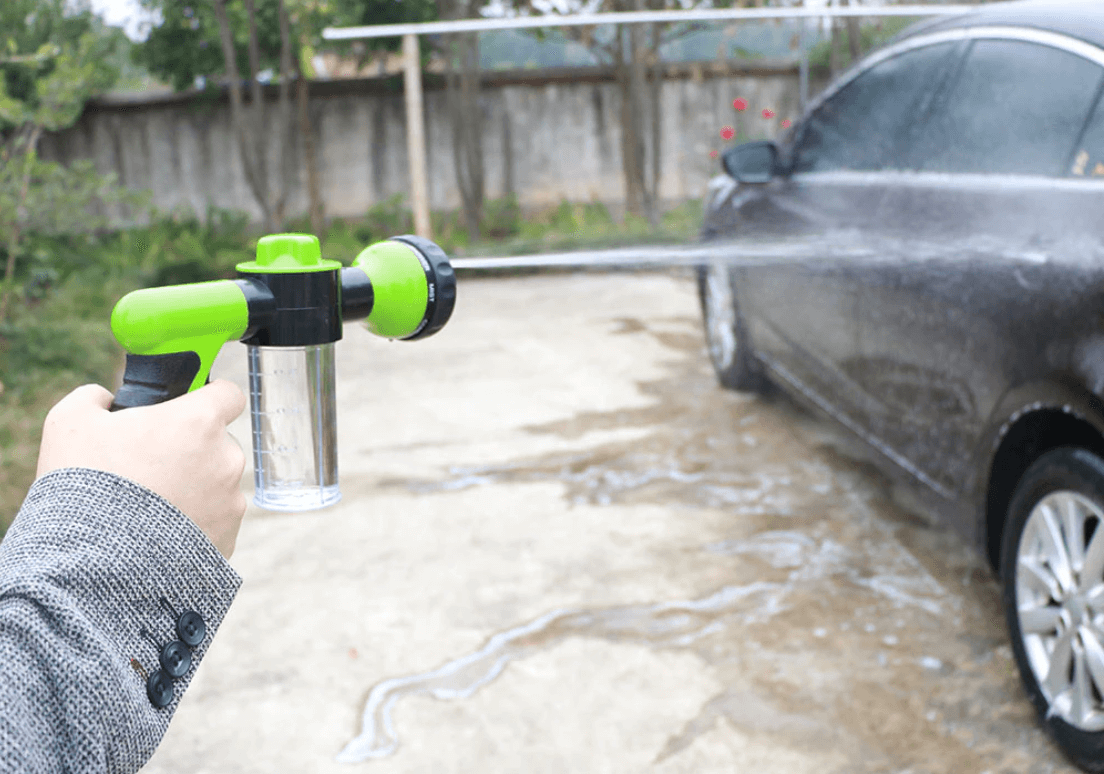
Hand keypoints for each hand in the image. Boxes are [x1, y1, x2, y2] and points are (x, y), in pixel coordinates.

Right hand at [35, 380, 248, 558]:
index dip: (209, 397)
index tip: (188, 408)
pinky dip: (194, 524)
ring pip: (218, 484)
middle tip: (150, 465)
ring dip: (194, 488)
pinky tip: (158, 534)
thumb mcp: (70, 423)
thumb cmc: (84, 484)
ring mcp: (231, 502)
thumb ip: (94, 398)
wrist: (90, 564)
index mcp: (199, 422)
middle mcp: (227, 459)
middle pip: (219, 443)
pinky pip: (215, 521)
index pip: (229, 395)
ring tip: (149, 507)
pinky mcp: (228, 538)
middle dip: (192, 449)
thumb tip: (104, 398)